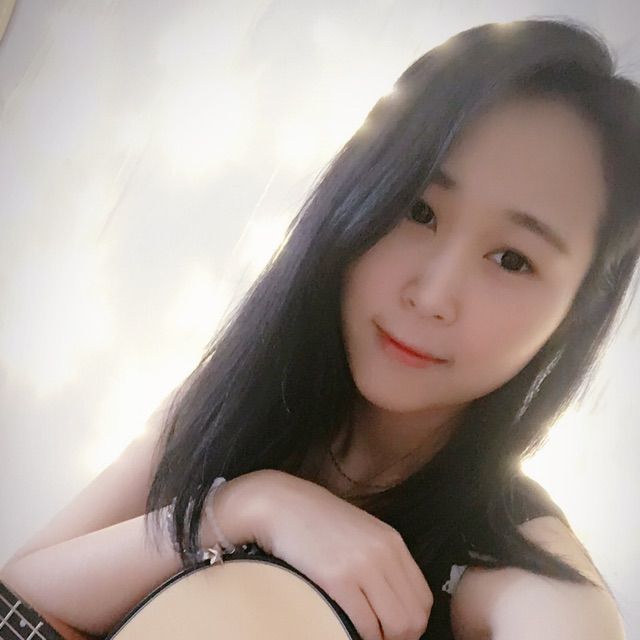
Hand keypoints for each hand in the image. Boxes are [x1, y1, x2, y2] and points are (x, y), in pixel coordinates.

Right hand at [249, 470, 432, 639]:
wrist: (280, 504)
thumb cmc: (314, 521)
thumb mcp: (358, 532)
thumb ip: (379, 558)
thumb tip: (390, 598)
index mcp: (392, 542)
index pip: (423, 599)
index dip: (412, 624)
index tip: (391, 631)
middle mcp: (384, 553)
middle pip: (414, 617)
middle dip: (400, 637)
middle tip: (377, 638)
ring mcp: (363, 565)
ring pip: (397, 626)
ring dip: (381, 639)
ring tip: (362, 634)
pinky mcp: (338, 578)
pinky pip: (366, 625)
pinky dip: (359, 635)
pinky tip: (345, 628)